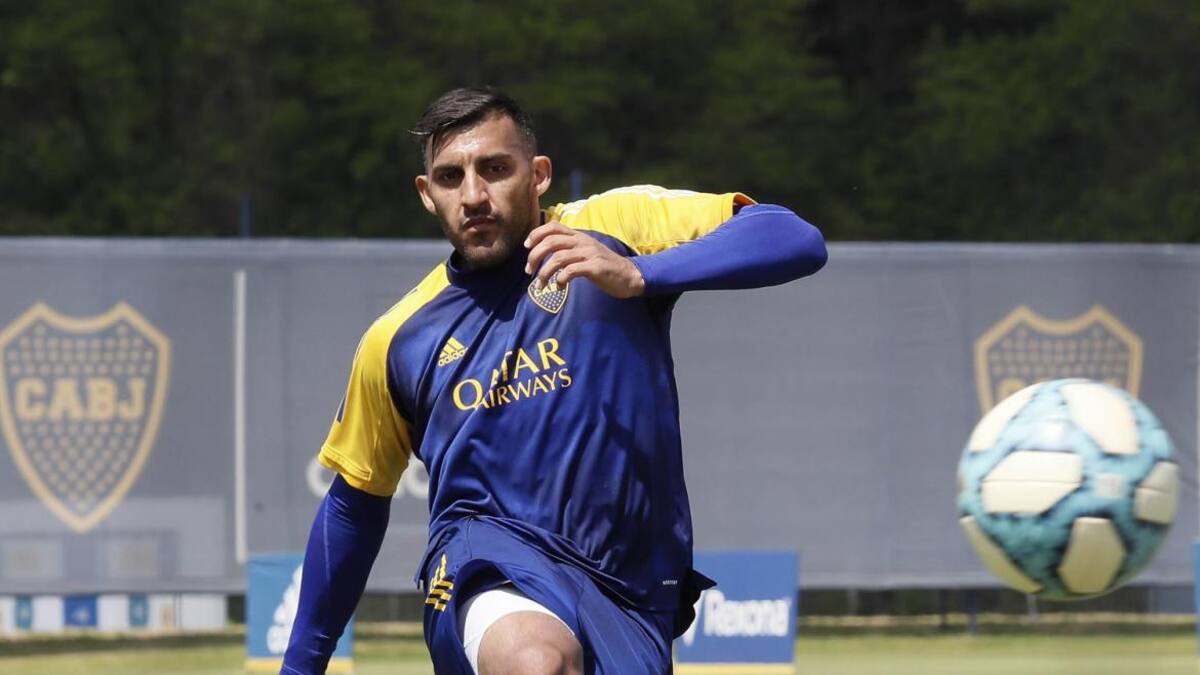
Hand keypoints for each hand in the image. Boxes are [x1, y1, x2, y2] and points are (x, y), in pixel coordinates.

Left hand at [524, 221, 645, 297]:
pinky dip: (560, 280)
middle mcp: (583, 242)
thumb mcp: (586, 252)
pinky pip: (571, 271)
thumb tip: (546, 252)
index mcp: (579, 236)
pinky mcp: (596, 267)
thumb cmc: (604, 266)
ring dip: (544, 273)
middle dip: (534, 256)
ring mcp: (590, 254)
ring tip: (540, 285)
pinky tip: (558, 287)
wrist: (630, 276)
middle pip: (550, 241)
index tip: (527, 247)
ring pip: (558, 258)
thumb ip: (569, 248)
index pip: (553, 226)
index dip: (536, 234)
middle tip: (529, 271)